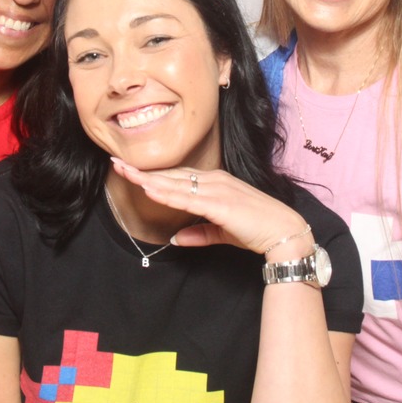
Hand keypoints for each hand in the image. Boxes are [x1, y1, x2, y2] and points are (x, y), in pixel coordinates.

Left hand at [110, 158, 311, 257]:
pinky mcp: (220, 204)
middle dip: (142, 170)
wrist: (284, 233)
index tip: (130, 170)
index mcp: (215, 183)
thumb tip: (176, 239)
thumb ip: (199, 234)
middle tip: (116, 163)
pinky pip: (187, 198)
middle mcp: (215, 180)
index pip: (177, 177)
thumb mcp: (222, 233)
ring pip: (175, 183)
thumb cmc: (258, 230)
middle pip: (171, 175)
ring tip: (124, 171)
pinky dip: (167, 193)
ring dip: (147, 178)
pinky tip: (149, 189)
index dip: (152, 174)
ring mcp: (217, 190)